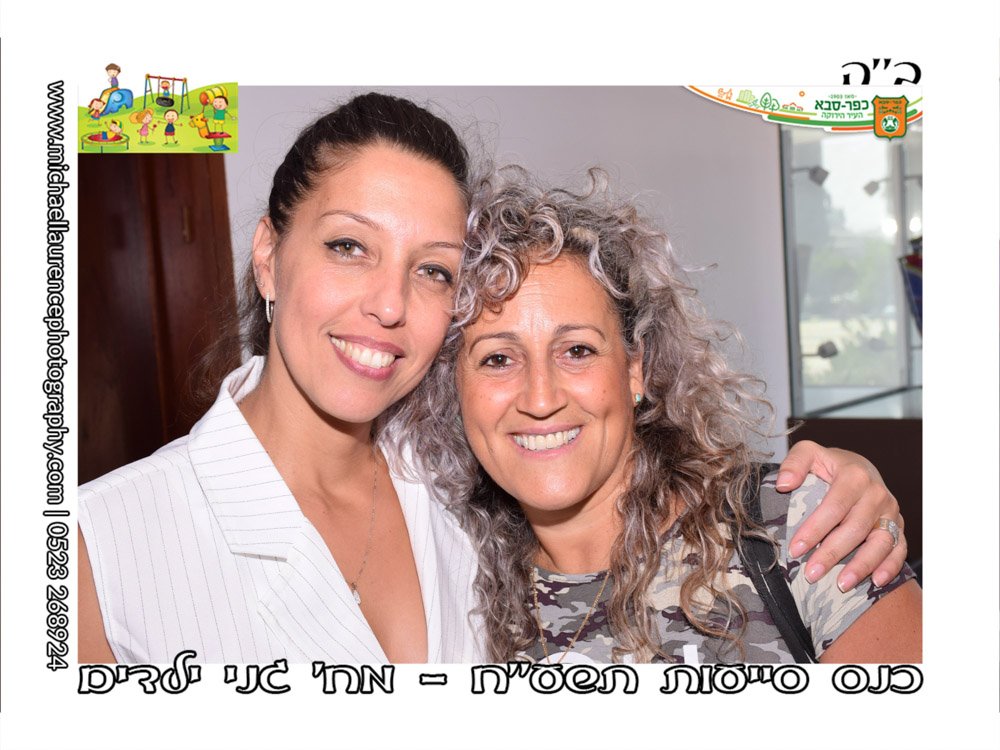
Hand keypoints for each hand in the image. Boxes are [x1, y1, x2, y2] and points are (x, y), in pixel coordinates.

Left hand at [777, 440, 905, 590]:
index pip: (834, 507)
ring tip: (840, 585)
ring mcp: (890, 512)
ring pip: (881, 542)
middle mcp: (877, 494)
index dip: (814, 529)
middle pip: (855, 528)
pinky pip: (899, 549)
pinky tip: (876, 582)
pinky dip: (890, 567)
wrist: (859, 469)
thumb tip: (783, 484)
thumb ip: (794, 463)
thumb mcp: (809, 454)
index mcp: (855, 475)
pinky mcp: (899, 526)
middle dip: (832, 554)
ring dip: (861, 566)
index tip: (795, 549)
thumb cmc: (829, 466)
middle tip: (811, 574)